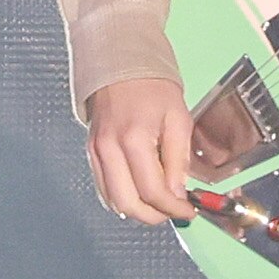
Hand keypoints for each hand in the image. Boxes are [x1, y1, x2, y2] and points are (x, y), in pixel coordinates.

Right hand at [86, 75, 198, 224]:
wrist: (120, 62)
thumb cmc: (151, 85)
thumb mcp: (178, 119)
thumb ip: (178, 160)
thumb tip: (178, 193)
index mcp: (134, 139)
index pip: (153, 192)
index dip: (174, 209)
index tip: (188, 210)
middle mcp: (109, 149)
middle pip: (129, 204)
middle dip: (155, 216)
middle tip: (173, 212)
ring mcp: (95, 151)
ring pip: (113, 200)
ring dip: (138, 209)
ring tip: (158, 202)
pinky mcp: (90, 151)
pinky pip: (103, 187)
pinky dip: (122, 197)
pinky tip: (139, 192)